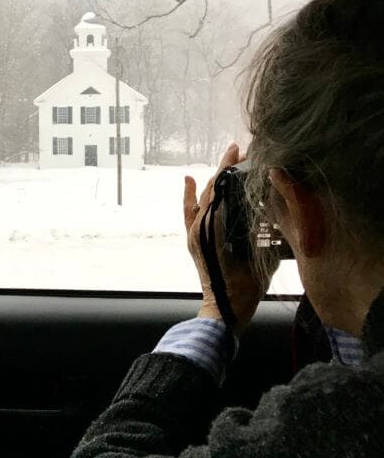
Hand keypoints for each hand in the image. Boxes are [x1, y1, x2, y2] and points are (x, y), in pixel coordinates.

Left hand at [183, 143, 271, 332]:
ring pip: (202, 198)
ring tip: (227, 165)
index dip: (229, 167)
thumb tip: (268, 209)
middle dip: (225, 170)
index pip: (221, 186)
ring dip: (213, 181)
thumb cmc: (246, 285)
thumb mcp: (261, 254)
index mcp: (215, 224)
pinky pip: (188, 212)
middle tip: (239, 154)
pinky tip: (188, 180)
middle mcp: (201, 224)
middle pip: (212, 188)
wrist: (226, 307)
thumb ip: (262, 230)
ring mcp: (194, 231)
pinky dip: (189, 196)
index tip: (238, 150)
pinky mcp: (192, 239)